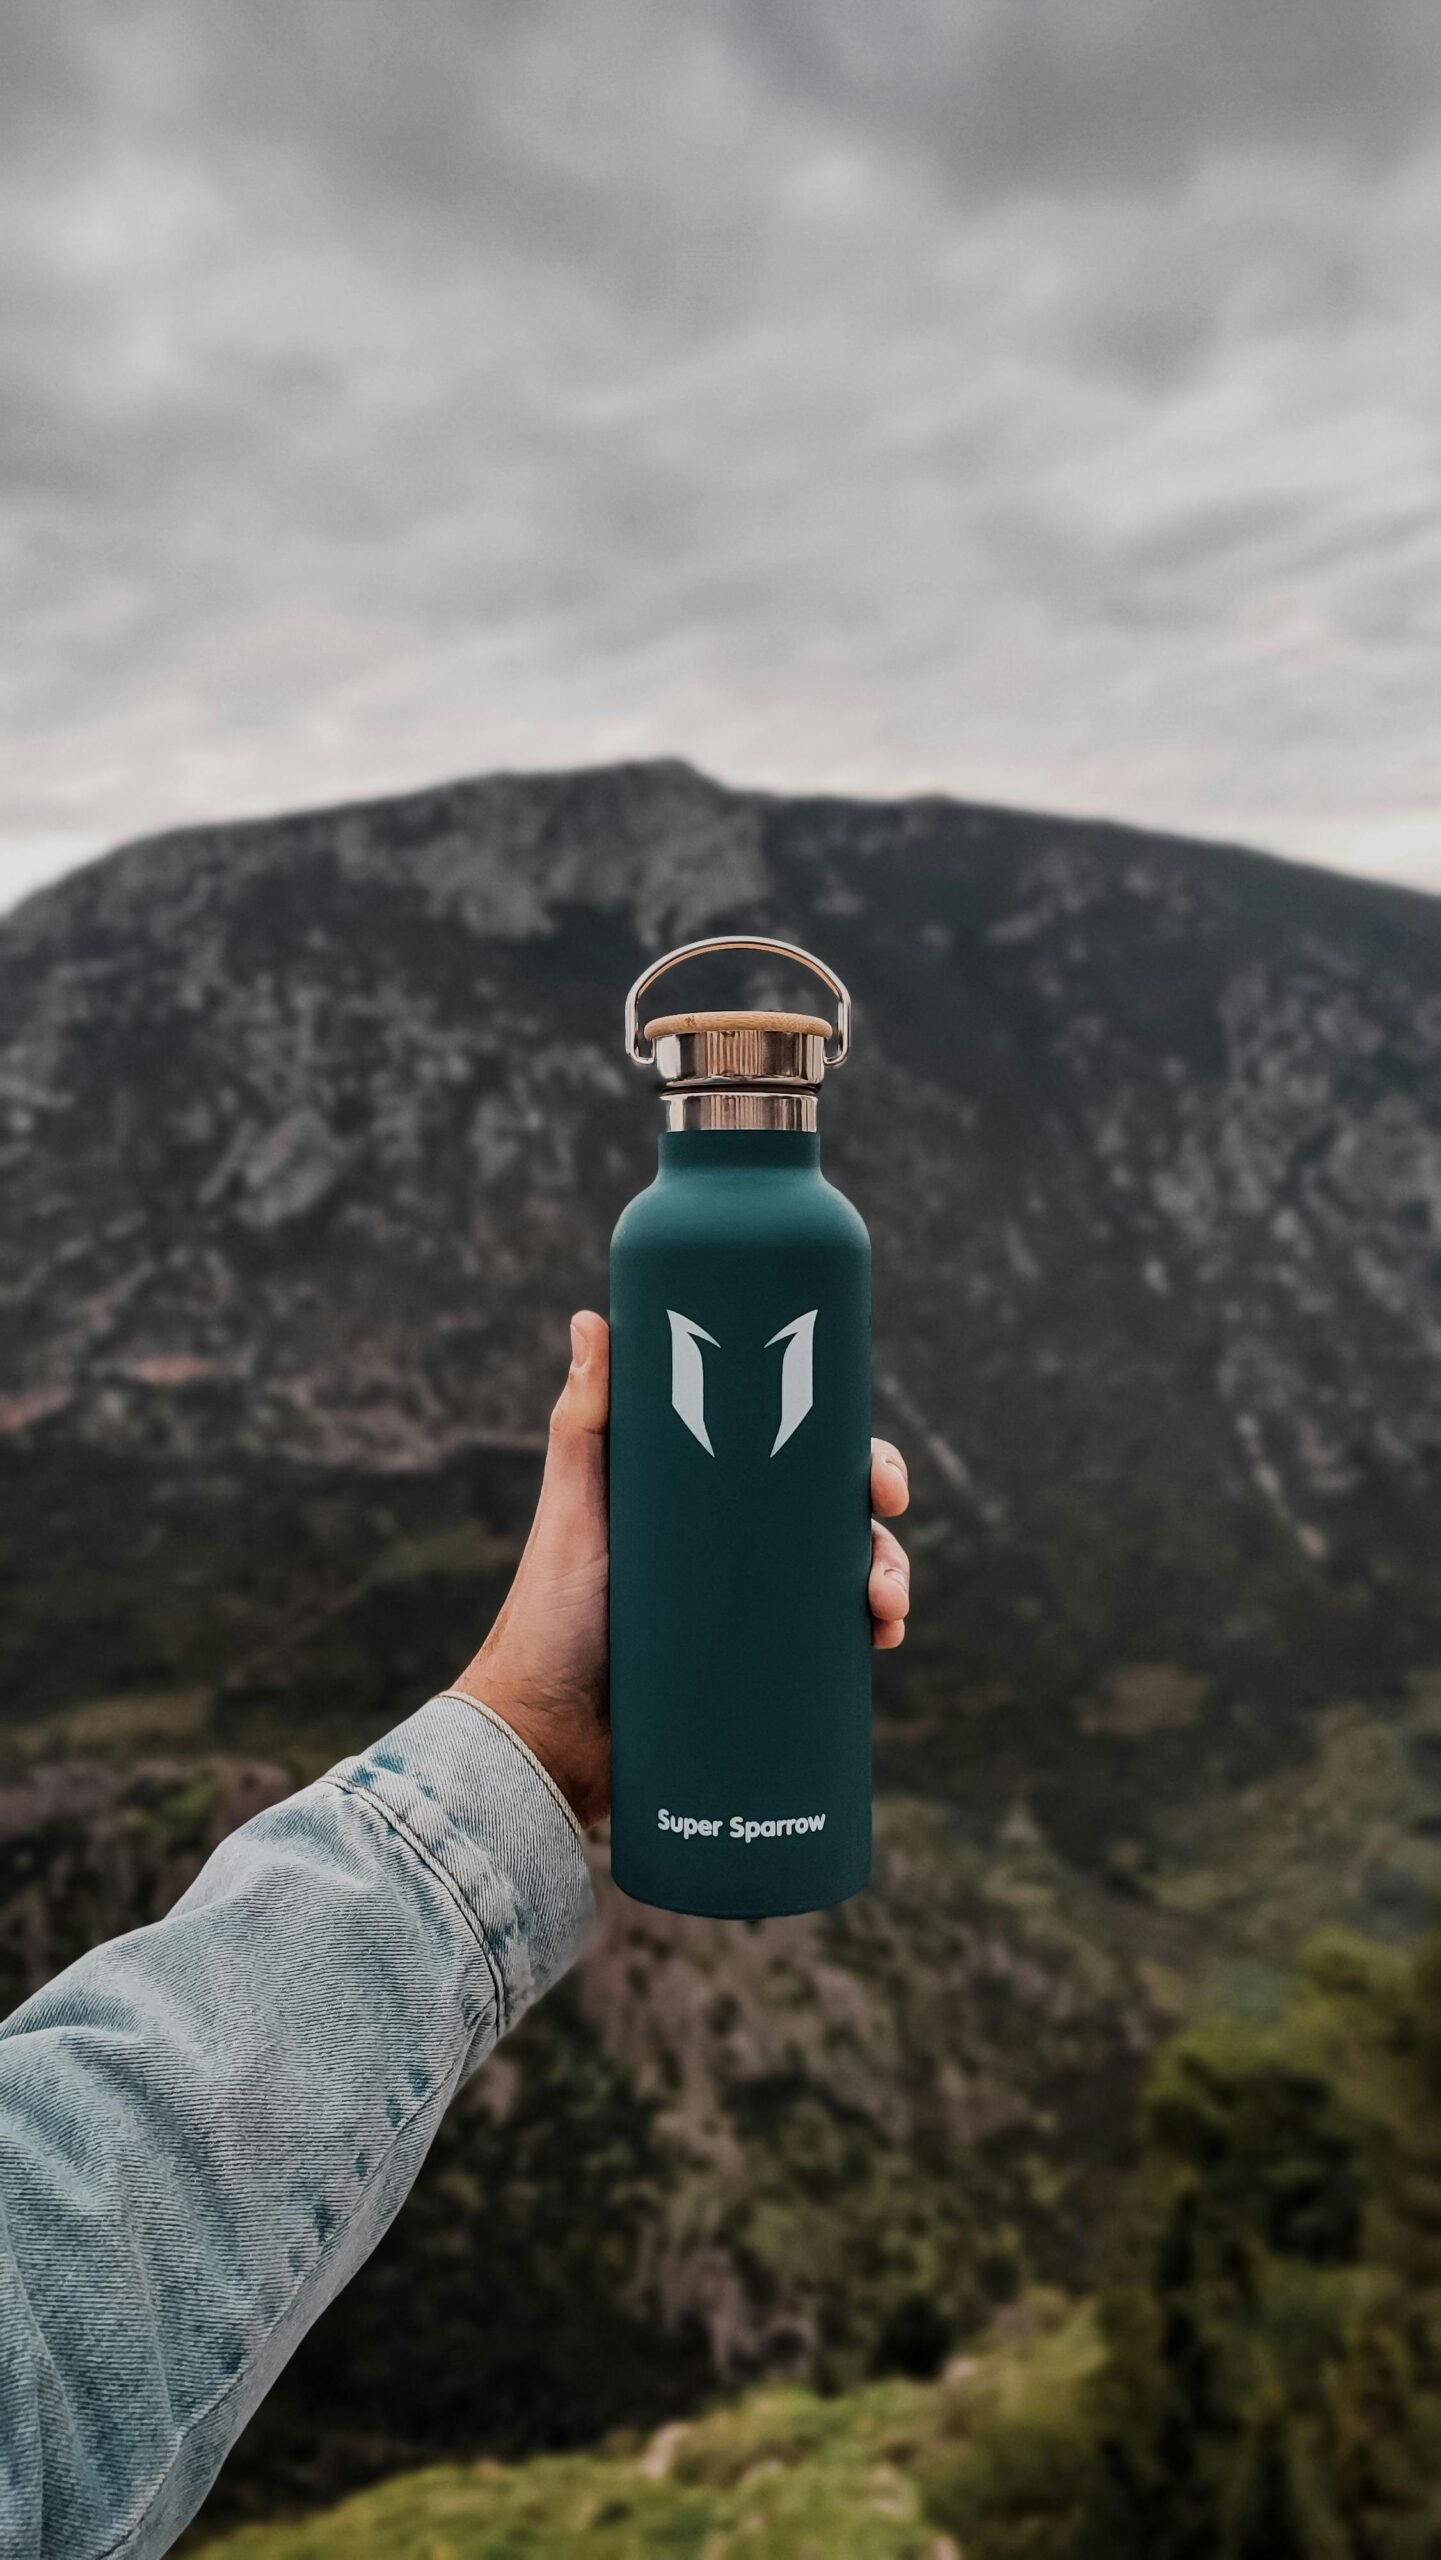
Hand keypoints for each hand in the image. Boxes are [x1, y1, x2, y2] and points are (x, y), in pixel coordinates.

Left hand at [455, 1309, 910, 1824]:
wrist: (546, 1736)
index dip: (847, 1451)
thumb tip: (591, 1318)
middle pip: (832, 1513)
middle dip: (879, 1513)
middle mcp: (736, 1548)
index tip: (873, 1464)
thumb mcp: (575, 1509)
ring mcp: (751, 1609)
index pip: (791, 1457)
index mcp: (705, 1499)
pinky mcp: (757, 1670)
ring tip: (885, 1603)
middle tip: (887, 1514)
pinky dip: (872, 1631)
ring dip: (887, 1573)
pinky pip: (831, 1646)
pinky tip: (886, 1636)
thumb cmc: (549, 1614)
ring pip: (845, 1576)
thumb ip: (583, 1421)